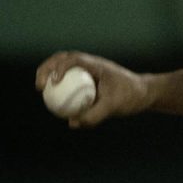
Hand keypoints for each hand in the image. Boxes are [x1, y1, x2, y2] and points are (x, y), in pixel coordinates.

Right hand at [35, 51, 150, 128]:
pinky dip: (59, 88)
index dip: (59, 67)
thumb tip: (72, 123)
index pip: (73, 59)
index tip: (53, 82)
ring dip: (49, 74)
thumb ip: (95, 115)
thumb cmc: (130, 96)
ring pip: (63, 68)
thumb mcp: (114, 107)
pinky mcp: (86, 80)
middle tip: (39, 85)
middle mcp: (89, 64)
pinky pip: (69, 82)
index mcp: (96, 64)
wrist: (143, 94)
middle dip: (46, 68)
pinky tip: (53, 103)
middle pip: (62, 59)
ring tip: (41, 89)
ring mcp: (87, 71)